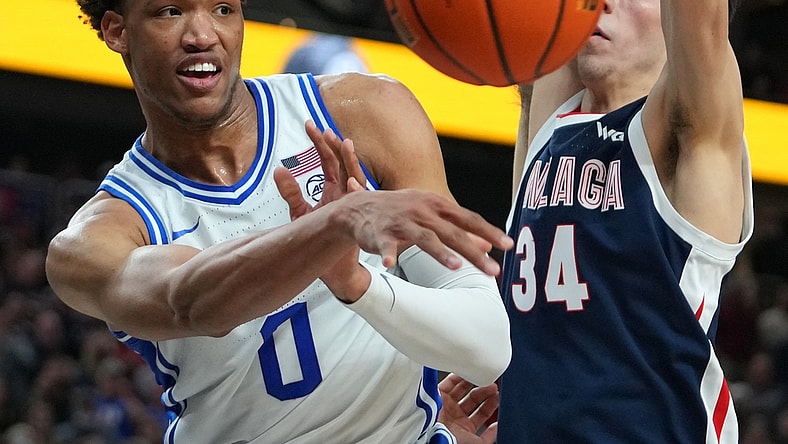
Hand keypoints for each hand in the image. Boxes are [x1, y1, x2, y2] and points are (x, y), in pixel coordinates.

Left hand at [275, 120, 369, 301]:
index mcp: (333, 189)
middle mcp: (345, 193)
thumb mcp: (300, 213)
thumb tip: (278, 170)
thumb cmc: (321, 240)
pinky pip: (360, 203)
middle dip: (332, 145)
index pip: (328, 160)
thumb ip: (291, 192)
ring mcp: (354, 204)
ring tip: (343, 144)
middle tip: (323, 129)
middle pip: (340, 163)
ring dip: (349, 161)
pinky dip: (358, 192)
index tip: (311, 126)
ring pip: (355, 176)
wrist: (337, 269)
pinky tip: (353, 183)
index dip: (319, 142)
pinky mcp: (358, 219)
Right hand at [438, 373, 498, 443]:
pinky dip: (457, 377)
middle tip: (492, 385)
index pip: (481, 413)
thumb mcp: (476, 442)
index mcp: (464, 427)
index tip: (497, 396)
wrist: (433, 436)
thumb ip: (489, 435)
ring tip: (482, 377)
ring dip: (473, 382)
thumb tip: (498, 426)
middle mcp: (454, 415)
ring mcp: (445, 405)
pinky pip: (448, 383)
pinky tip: (467, 374)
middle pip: (473, 399)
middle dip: (484, 391)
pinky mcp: (436, 395)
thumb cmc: (452, 441)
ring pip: (461, 389)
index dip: (490, 404)